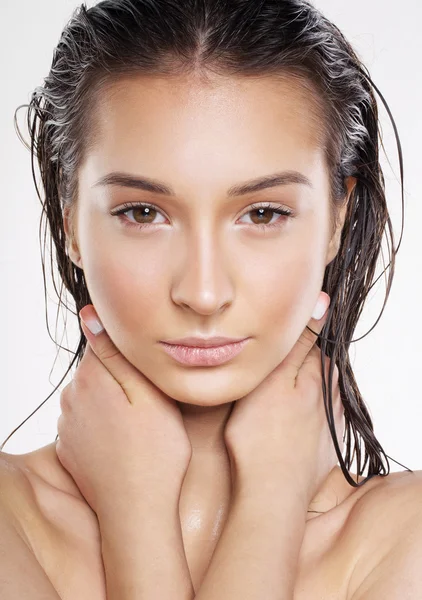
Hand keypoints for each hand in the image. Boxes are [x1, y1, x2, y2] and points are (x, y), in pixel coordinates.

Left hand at [56, 304, 191, 517]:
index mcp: (90, 379)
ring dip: (113, 402)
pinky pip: (88, 422)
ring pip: (94, 397)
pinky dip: (105, 425)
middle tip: (152, 401)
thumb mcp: (148, 393)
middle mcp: (70, 399)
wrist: (137, 512)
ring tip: (142, 424)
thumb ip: (117, 353)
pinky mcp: (69, 448)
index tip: (149, 370)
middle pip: (98, 371)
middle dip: (121, 378)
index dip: (131, 352)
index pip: (103, 342)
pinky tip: (126, 442)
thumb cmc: (156, 452)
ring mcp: (67, 426)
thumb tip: (90, 314)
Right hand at [223, 293, 344, 507]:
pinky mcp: (324, 448)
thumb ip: (297, 344)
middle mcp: (330, 399)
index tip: (273, 337)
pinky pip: (321, 419)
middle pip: (321, 367)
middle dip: (302, 360)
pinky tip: (290, 418)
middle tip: (274, 365)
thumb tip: (321, 305)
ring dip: (306, 386)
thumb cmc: (260, 436)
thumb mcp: (272, 380)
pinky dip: (308, 413)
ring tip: (280, 389)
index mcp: (318, 378)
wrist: (271, 493)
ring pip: (322, 393)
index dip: (294, 336)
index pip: (314, 343)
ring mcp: (329, 425)